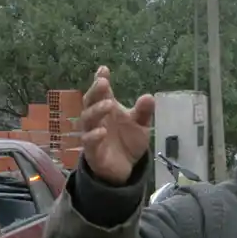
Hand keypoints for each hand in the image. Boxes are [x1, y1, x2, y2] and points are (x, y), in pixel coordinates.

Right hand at [77, 66, 156, 184]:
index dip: (100, 79)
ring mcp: (92, 133)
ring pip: (87, 119)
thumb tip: (149, 97)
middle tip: (104, 83)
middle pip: (90, 101)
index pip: (101, 92)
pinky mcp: (92, 152)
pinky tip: (102, 132)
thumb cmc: (128, 140)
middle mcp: (97, 119)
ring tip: (109, 105)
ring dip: (96, 111)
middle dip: (95, 91)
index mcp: (106, 108)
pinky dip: (94, 136)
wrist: (125, 167)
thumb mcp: (140, 125)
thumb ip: (143, 112)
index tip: (104, 69)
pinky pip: (89, 142)